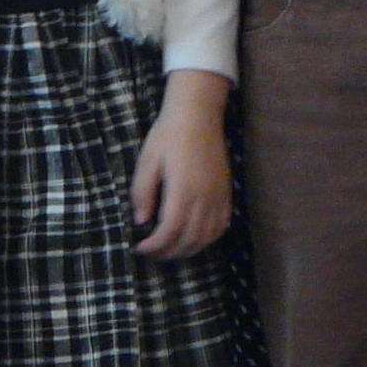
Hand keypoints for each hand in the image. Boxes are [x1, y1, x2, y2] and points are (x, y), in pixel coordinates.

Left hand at [130, 75, 231, 259]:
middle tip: (151, 253)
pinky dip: (209, 238)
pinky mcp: (226, 190)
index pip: (170, 231)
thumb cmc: (168, 134)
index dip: (154, 246)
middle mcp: (205, 196)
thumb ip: (142, 193)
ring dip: (189, 249)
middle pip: (190, 239)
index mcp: (183, 189)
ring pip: (208, 236)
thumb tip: (141, 222)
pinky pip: (222, 224)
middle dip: (168, 252)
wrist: (198, 113)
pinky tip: (195, 238)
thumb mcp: (147, 161)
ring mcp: (219, 194)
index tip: (139, 247)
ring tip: (170, 249)